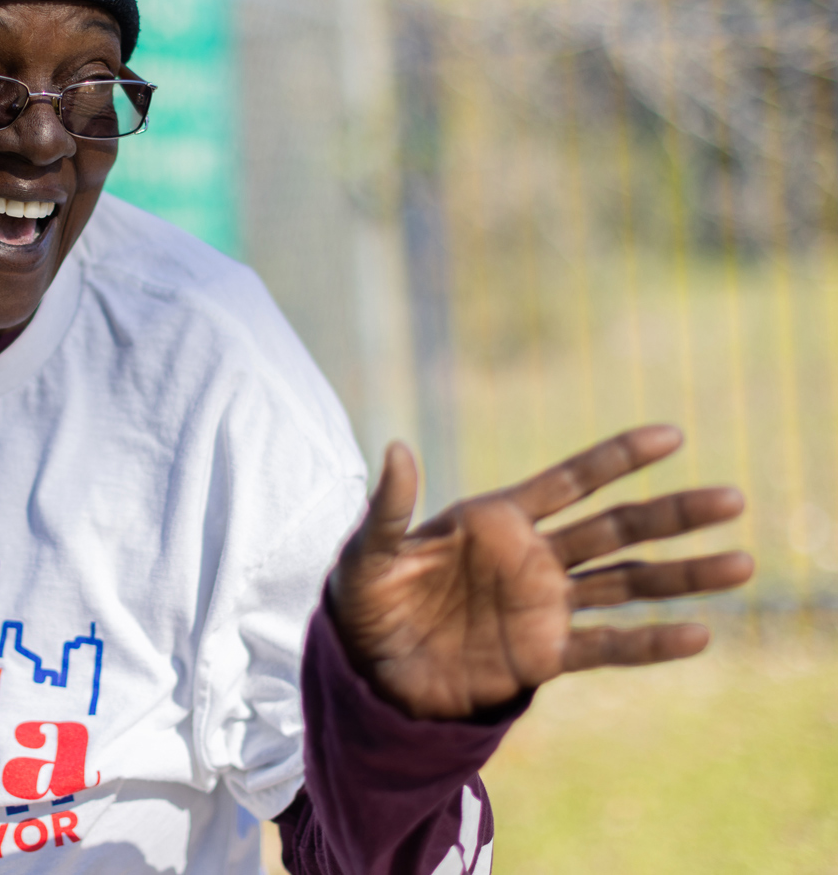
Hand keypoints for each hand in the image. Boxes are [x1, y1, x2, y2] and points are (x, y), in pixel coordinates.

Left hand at [329, 425, 752, 719]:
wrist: (368, 672)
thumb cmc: (366, 601)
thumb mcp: (370, 553)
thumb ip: (390, 507)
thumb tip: (397, 447)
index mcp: (497, 521)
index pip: (570, 481)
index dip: (618, 458)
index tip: (672, 435)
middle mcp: (532, 559)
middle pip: (617, 529)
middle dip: (673, 513)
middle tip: (733, 499)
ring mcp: (543, 606)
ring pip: (627, 584)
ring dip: (682, 575)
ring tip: (741, 564)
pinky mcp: (542, 655)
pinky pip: (606, 646)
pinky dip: (649, 642)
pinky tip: (697, 634)